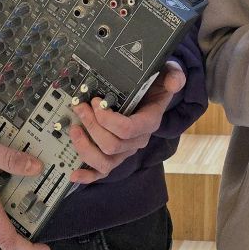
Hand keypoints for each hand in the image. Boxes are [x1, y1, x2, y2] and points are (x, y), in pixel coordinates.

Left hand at [68, 62, 185, 183]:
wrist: (154, 93)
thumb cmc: (156, 84)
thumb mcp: (168, 73)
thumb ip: (173, 75)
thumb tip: (174, 82)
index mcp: (149, 122)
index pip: (128, 129)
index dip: (107, 119)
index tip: (96, 102)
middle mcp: (138, 140)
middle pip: (112, 145)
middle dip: (92, 126)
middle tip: (81, 107)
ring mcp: (126, 150)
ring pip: (105, 162)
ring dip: (86, 147)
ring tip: (74, 129)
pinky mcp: (115, 156)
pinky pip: (102, 173)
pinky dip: (88, 176)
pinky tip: (74, 174)